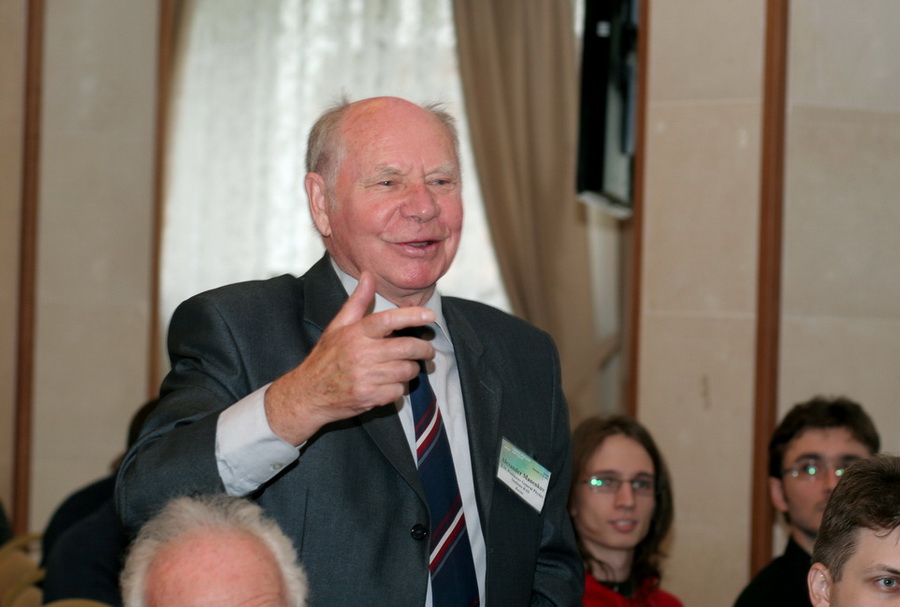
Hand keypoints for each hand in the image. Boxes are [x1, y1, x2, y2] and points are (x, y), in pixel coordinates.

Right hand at [264, 271, 435, 444]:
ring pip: (406, 370)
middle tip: (428, 350)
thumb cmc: (325, 358)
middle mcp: (361, 353)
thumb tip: (368, 275)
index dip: (412, 316)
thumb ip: (357, 302)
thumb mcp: (337, 326)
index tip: (430, 316)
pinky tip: (390, 384)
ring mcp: (365, 377)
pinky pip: (398, 391)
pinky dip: (399, 388)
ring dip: (412, 369)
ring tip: (406, 367)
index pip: (388, 319)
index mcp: (355, 333)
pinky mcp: (369, 397)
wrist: (308, 394)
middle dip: (424, 349)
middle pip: (406, 347)